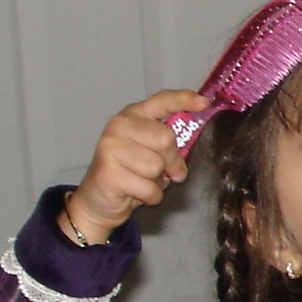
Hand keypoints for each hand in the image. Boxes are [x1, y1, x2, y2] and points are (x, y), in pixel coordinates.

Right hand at [66, 89, 207, 243]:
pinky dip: (150, 196)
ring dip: (156, 181)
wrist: (98, 200)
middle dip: (170, 160)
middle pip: (165, 139)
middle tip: (161, 171)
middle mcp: (119, 125)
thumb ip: (168, 144)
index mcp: (134, 115)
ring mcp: (110, 147)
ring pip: (156, 166)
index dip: (184, 100)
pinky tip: (135, 193)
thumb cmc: (129, 173)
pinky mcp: (108, 172)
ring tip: (141, 180)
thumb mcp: (151, 152)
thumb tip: (188, 148)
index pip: (162, 101)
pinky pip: (148, 188)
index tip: (203, 103)